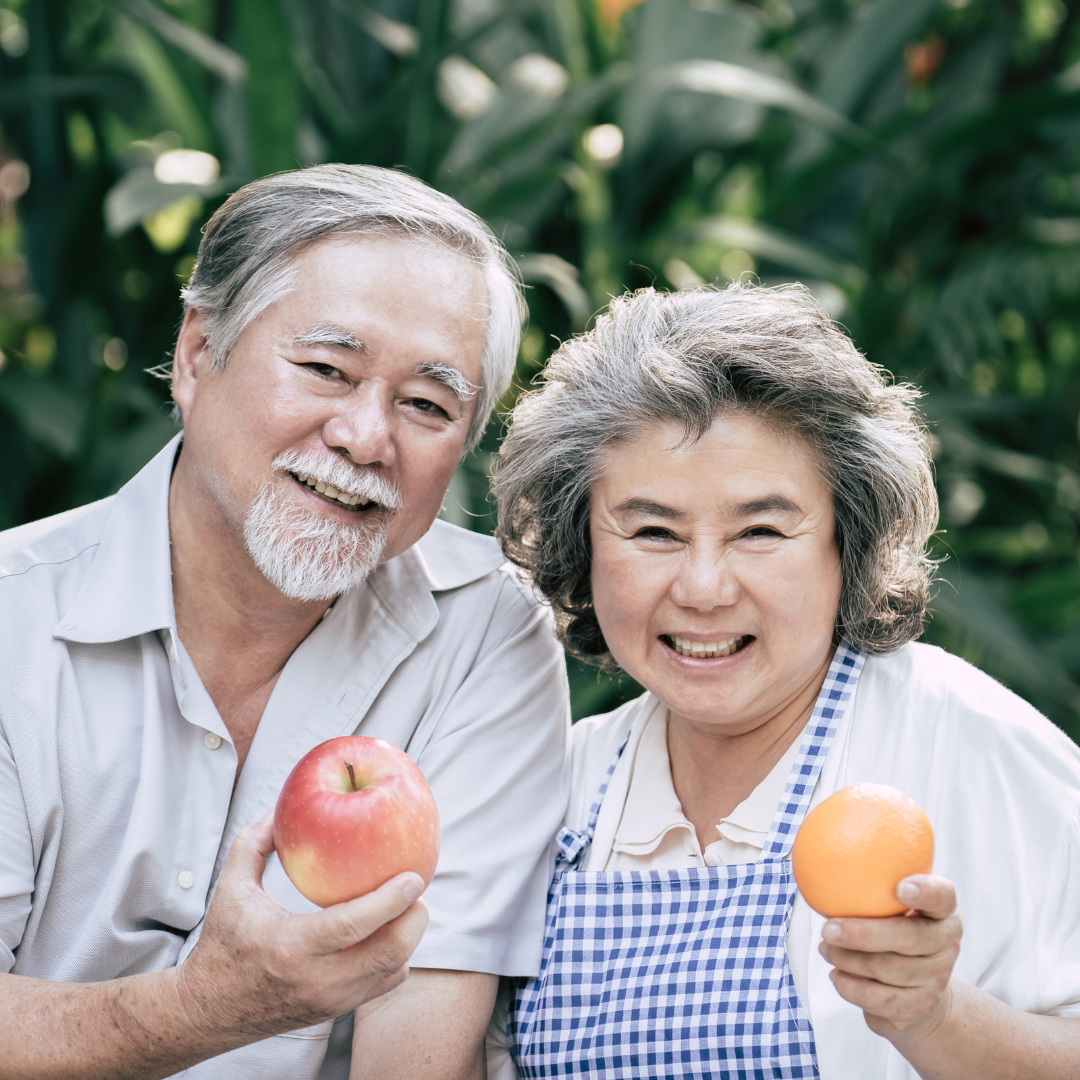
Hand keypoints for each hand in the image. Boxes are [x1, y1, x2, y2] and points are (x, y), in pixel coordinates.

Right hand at [174, 812, 428, 1041]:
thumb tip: (283, 808)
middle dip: (415, 919)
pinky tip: (392, 928)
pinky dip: (397, 956)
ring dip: (409, 936)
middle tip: (418, 885)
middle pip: (387, 953)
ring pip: (392, 971)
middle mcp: (316, 981)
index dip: (390, 901)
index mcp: (290, 947)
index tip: (414, 876)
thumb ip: (254, 842)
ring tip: (410, 903)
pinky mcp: (336, 1011)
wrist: (208, 1012)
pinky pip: (383, 984)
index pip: (352, 926)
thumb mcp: (230, 889)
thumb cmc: (221, 943)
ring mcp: (330, 1001)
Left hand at [817, 875, 961, 1044]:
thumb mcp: (895, 909)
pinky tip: (836, 974)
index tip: (900, 888)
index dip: (925, 892)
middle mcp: (946, 946)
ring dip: (847, 959)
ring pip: (887, 969)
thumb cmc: (897, 935)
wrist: (921, 996)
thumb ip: (874, 886)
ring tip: (826, 947)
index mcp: (943, 913)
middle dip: (864, 933)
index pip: (942, 896)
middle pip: (909, 938)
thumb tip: (820, 858)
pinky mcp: (918, 1008)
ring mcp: (935, 980)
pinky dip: (850, 986)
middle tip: (828, 928)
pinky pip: (878, 998)